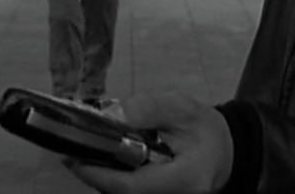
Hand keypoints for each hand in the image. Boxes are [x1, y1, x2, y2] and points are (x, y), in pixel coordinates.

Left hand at [65, 92, 233, 193]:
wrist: (223, 150)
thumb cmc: (202, 127)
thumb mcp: (179, 107)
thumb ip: (146, 109)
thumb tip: (110, 116)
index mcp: (185, 179)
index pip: (131, 186)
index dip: (98, 173)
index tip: (73, 156)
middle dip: (94, 173)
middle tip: (71, 151)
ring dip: (100, 175)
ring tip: (83, 151)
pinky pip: (128, 192)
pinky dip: (111, 177)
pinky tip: (103, 158)